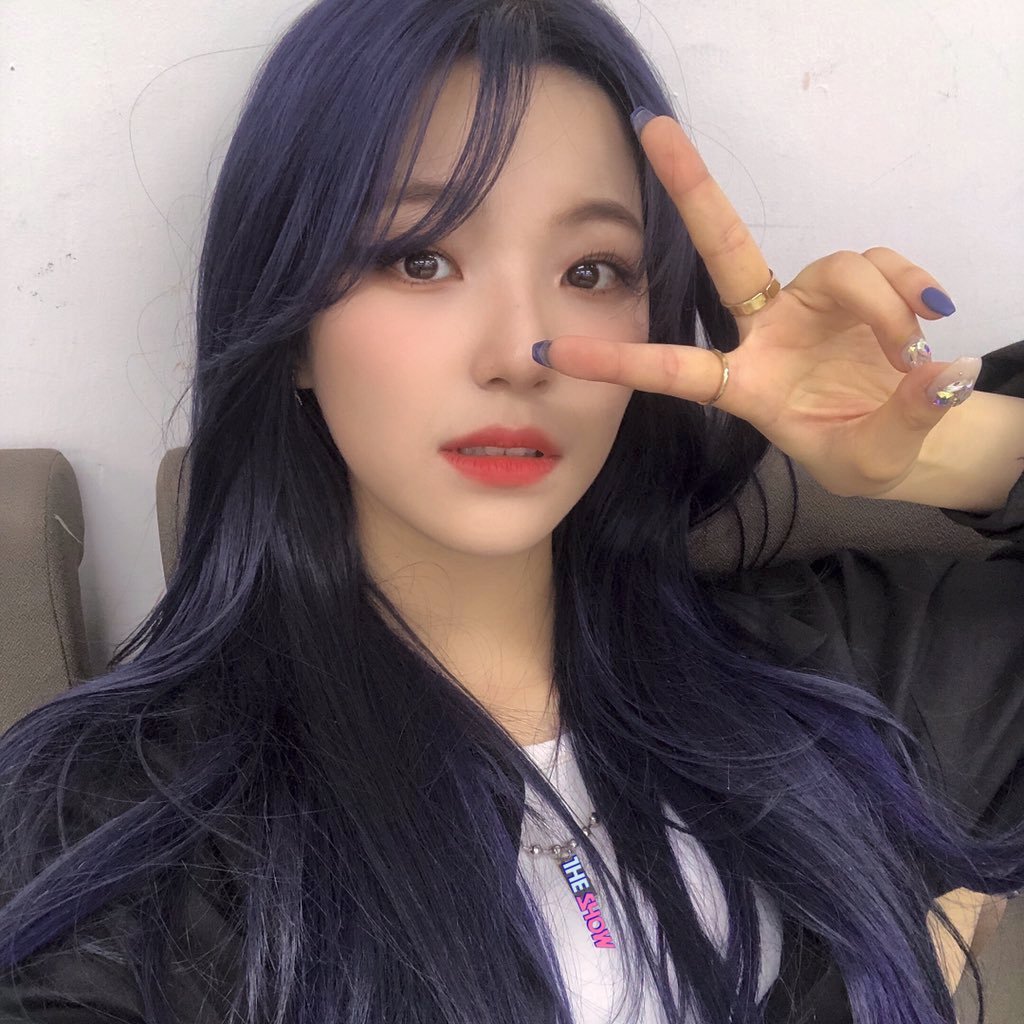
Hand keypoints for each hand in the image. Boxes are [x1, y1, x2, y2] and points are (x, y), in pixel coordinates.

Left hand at [536, 113, 982, 498]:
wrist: (903, 435)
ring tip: (909, 352)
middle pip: (724, 247)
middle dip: (691, 188)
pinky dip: (910, 285)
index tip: (550, 352)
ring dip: (881, 301)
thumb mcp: (872, 460)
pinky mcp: (854, 288)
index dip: (615, 359)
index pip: (670, 369)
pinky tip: (928, 316)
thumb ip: (902, 421)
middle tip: (654, 128)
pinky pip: (880, 262)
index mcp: (743, 386)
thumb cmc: (861, 454)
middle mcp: (764, 332)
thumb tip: (941, 375)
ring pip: (836, 266)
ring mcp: (807, 304)